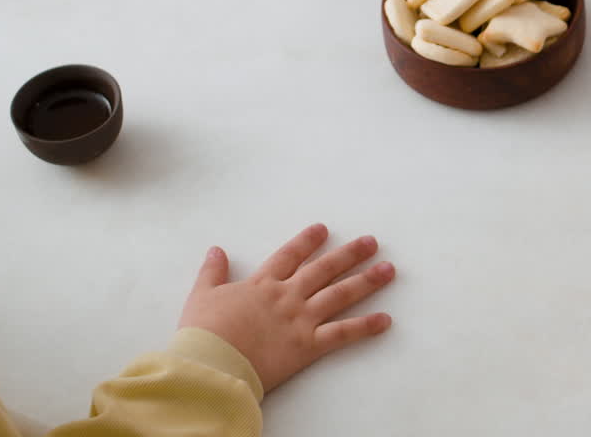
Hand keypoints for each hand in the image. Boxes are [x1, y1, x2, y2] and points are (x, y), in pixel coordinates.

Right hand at [178, 224, 395, 392]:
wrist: (210, 363)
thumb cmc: (203, 333)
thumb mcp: (202, 296)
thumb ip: (212, 272)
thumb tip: (216, 249)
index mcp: (262, 284)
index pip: (290, 255)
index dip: (307, 241)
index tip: (324, 229)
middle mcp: (287, 296)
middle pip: (324, 269)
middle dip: (350, 254)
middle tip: (372, 242)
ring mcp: (301, 319)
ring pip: (340, 294)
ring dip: (366, 281)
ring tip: (388, 270)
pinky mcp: (308, 345)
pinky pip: (342, 333)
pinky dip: (365, 327)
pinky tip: (385, 320)